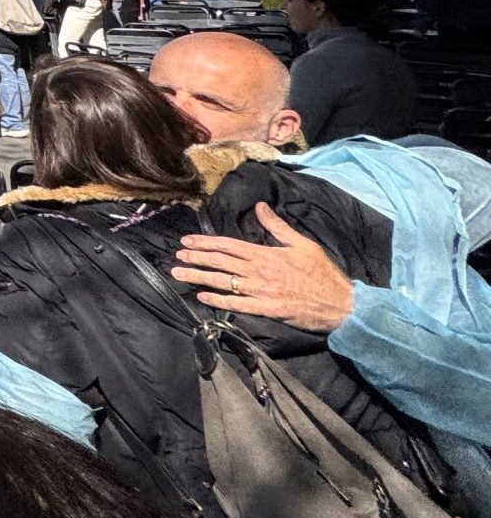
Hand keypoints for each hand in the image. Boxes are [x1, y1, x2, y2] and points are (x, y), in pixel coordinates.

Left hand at [172, 204, 355, 332]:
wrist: (341, 304)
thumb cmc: (323, 273)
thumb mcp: (303, 244)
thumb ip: (278, 227)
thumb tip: (260, 207)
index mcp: (267, 254)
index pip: (229, 245)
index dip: (205, 243)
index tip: (187, 242)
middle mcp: (260, 272)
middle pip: (221, 262)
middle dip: (196, 258)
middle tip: (177, 256)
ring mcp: (262, 292)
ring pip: (224, 282)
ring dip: (199, 277)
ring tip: (179, 274)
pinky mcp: (267, 310)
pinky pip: (237, 305)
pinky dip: (218, 301)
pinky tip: (202, 296)